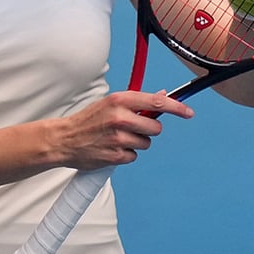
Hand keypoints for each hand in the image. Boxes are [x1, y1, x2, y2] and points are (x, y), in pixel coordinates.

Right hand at [59, 90, 193, 169]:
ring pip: (146, 143)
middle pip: (155, 128)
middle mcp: (120, 117)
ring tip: (118, 138)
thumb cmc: (89, 119)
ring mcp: (118, 138)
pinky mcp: (115, 156)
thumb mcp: (111, 103)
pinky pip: (134, 156)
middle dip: (149, 130)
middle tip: (133, 128)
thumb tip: (163, 96)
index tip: (188, 112)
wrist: (65, 139)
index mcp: (120, 99)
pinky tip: (112, 148)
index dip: (177, 108)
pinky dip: (126, 154)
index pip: (157, 103)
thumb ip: (136, 101)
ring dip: (137, 143)